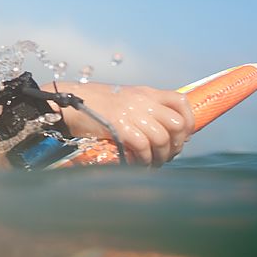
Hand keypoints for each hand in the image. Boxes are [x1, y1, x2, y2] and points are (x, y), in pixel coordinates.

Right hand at [55, 82, 194, 166]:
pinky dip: (145, 160)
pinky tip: (140, 164)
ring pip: (162, 139)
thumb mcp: (123, 100)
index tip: (184, 136)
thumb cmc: (93, 105)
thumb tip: (163, 131)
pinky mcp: (120, 127)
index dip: (189, 121)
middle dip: (177, 144)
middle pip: (177, 124)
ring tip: (153, 163)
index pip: (181, 101)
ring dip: (161, 156)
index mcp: (145, 93)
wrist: (67, 103)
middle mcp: (142, 101)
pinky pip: (144, 147)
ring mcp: (131, 114)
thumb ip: (142, 109)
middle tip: (167, 155)